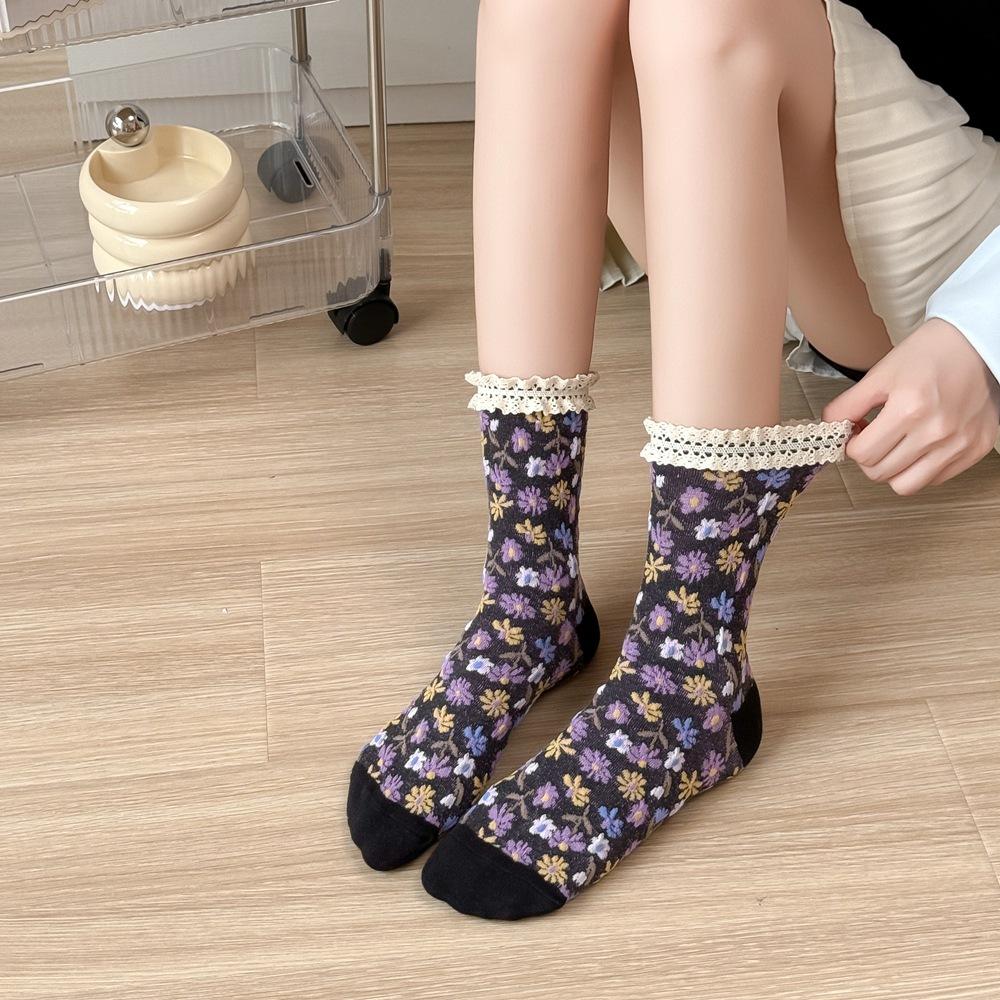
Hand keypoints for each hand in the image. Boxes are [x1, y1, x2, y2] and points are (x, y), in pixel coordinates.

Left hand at [822, 318, 999, 494]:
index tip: (855, 434)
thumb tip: (830, 428)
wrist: (976, 344)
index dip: (851, 445)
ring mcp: (958, 444)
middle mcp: (937, 431)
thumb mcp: (881, 374)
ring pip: (905, 485)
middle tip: (873, 438)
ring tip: (894, 446)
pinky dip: (919, 469)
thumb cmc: (931, 354)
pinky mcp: (974, 450)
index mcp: (910, 408)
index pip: (862, 454)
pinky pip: (933, 479)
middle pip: (880, 473)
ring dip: (891, 469)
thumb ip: (849, 404)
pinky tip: (918, 446)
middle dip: (868, 458)